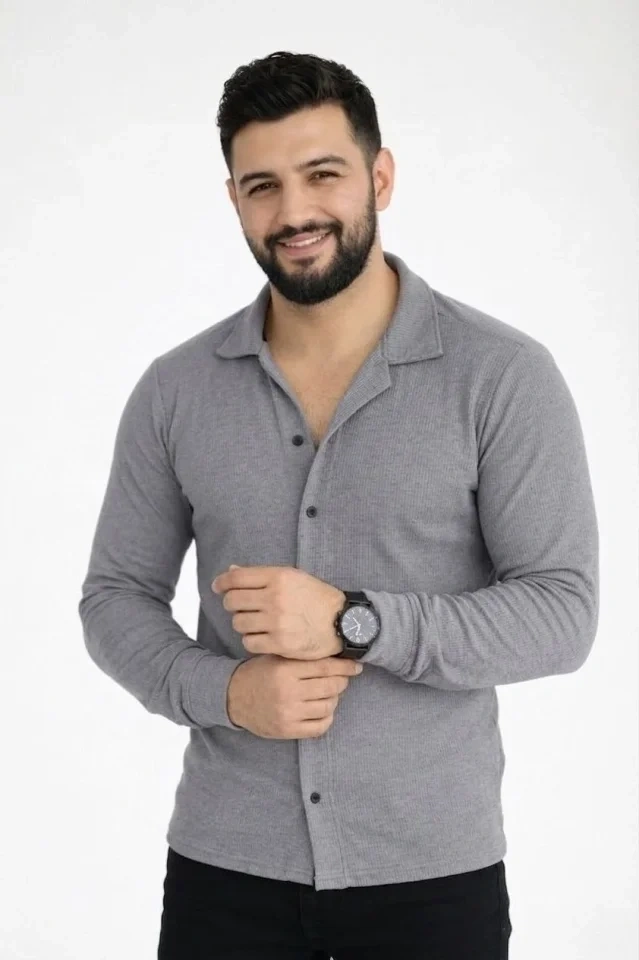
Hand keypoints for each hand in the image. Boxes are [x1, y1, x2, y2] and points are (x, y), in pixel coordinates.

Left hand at [212, 564, 345, 659]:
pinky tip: (262, 636)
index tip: (218, 587)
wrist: (342, 622)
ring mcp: (277, 622)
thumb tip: (231, 572)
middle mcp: (275, 598)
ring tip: (255, 622)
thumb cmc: (317, 598)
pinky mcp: (280, 643)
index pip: (236, 578)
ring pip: (239, 623)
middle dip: (232, 604)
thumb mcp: (293, 577)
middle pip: (232, 601)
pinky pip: (249, 642)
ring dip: (243, 623)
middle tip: (240, 607)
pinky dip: (252, 640)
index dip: (222, 582)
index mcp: (278, 577)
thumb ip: (261, 575)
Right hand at [227, 654, 363, 738]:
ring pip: (328, 706)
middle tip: (340, 678)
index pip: (325, 668)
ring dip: (333, 698)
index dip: (345, 667)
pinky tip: (322, 709)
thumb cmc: (260, 673)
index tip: (356, 666)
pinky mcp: (286, 730)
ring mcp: (287, 714)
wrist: (233, 697)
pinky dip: (326, 717)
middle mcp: (287, 692)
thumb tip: (339, 656)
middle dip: (341, 681)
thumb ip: (303, 657)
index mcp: (285, 670)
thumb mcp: (277, 658)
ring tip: (328, 693)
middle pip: (330, 686)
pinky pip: (320, 726)